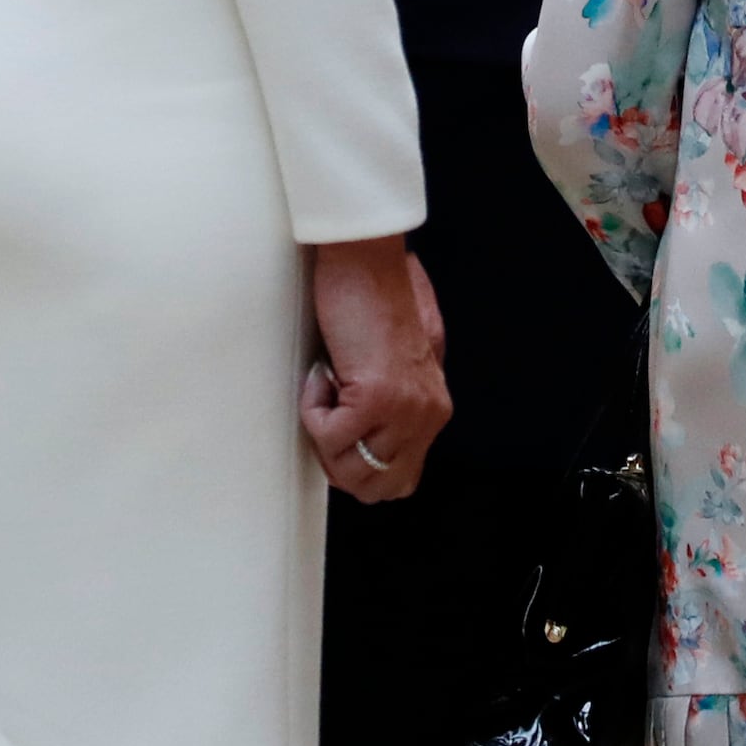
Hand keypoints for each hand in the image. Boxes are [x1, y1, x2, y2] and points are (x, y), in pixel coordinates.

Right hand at [302, 237, 448, 503]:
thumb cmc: (377, 296)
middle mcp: (426, 415)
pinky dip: (312, 409)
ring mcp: (404, 410)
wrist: (367, 259)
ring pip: (349, 469)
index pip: (400, 480)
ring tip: (328, 388)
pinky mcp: (375, 398)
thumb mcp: (405, 358)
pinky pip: (327, 436)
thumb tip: (372, 441)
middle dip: (338, 461)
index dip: (360, 466)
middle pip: (375, 486)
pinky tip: (324, 372)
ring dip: (323, 435)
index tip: (342, 432)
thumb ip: (401, 401)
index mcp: (433, 409)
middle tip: (328, 416)